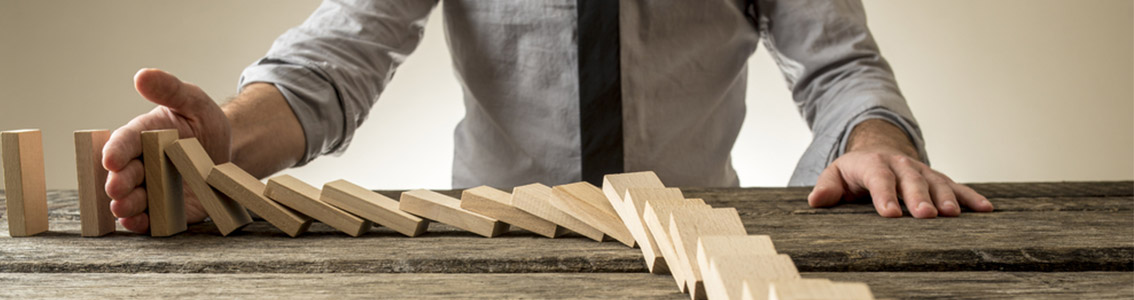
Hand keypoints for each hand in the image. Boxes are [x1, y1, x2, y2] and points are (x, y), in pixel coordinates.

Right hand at [102, 69, 231, 231]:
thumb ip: (170, 89)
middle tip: (116, 187)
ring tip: (123, 208)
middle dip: (118, 181)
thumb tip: (143, 75)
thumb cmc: (204, 124)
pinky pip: (151, 219)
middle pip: (124, 174)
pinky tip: (137, 223)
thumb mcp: (193, 102)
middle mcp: (141, 163)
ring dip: (125, 204)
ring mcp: (152, 188)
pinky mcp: (166, 210)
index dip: (116, 150)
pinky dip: (142, 223)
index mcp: (143, 136)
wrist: (226, 154)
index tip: (110, 158)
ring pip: (132, 199)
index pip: (125, 141)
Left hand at [807, 120, 993, 217]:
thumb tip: (816, 200)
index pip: (878, 178)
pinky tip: (985, 209)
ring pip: (936, 183)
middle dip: (919, 197)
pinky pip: (957, 187)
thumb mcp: (836, 173)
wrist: (878, 150)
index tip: (890, 214)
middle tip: (926, 215)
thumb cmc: (855, 170)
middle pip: (911, 180)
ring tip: (953, 214)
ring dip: (946, 198)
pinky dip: (971, 197)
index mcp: (873, 164)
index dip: (884, 195)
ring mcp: (921, 171)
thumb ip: (827, 186)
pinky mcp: (937, 179)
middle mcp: (901, 165)